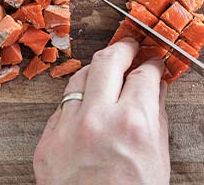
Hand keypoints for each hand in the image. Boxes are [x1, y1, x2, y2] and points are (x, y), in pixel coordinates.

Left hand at [33, 38, 169, 184]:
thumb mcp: (157, 157)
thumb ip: (156, 114)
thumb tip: (155, 85)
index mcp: (132, 123)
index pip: (143, 73)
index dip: (152, 62)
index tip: (153, 61)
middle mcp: (96, 119)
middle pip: (108, 61)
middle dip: (123, 48)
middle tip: (130, 47)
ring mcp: (66, 129)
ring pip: (79, 77)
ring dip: (96, 72)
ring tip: (107, 76)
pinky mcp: (46, 141)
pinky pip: (62, 107)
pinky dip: (78, 103)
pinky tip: (88, 110)